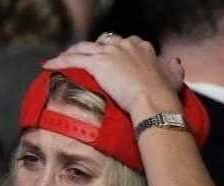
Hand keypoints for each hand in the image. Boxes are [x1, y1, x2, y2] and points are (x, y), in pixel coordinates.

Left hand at [42, 34, 184, 120]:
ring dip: (69, 55)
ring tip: (57, 61)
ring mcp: (110, 52)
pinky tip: (48, 66)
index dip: (111, 52)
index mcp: (141, 47)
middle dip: (87, 51)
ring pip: (83, 49)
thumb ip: (174, 69)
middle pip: (99, 44)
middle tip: (76, 60)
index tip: (105, 60)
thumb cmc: (165, 96)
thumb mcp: (174, 79)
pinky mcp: (98, 63)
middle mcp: (124, 45)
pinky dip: (59, 62)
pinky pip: (73, 60)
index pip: (121, 44)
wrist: (155, 102)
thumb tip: (175, 62)